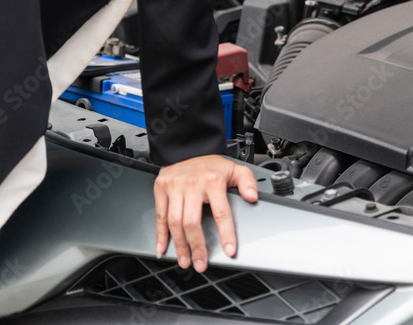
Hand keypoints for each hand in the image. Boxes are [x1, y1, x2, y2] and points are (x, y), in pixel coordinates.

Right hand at [154, 155, 257, 270]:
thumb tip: (252, 196)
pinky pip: (160, 216)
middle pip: (192, 222)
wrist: (187, 148)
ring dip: (179, 245)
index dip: (226, 234)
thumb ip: (247, 182)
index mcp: (213, 181)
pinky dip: (160, 235)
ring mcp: (175, 187)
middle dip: (197, 246)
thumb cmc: (211, 165)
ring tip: (185, 260)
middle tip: (201, 263)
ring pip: (175, 222)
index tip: (229, 250)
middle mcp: (192, 184)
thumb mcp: (234, 169)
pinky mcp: (161, 189)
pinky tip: (163, 248)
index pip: (221, 212)